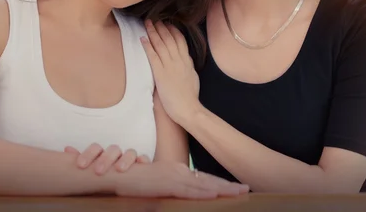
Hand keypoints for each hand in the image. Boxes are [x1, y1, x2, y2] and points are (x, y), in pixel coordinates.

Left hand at [63, 144, 150, 174]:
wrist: (128, 179)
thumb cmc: (106, 174)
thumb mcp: (93, 168)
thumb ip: (84, 160)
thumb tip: (67, 149)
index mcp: (103, 154)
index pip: (96, 148)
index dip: (88, 154)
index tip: (80, 165)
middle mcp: (118, 154)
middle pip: (113, 149)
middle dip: (105, 159)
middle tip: (98, 171)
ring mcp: (131, 158)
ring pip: (130, 152)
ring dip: (125, 159)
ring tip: (119, 169)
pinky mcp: (143, 165)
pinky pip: (145, 159)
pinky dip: (143, 159)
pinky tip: (140, 163)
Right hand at [113, 161, 248, 198]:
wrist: (119, 174)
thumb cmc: (136, 179)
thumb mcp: (157, 182)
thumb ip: (171, 186)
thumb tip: (182, 191)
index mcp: (178, 171)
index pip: (203, 178)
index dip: (220, 183)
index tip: (235, 187)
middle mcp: (179, 172)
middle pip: (208, 179)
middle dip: (228, 185)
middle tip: (246, 188)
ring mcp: (174, 177)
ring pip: (204, 184)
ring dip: (223, 188)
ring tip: (239, 192)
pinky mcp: (167, 184)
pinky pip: (189, 190)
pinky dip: (203, 191)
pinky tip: (215, 193)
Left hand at [140, 20, 200, 125]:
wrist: (188, 108)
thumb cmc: (190, 95)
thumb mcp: (192, 76)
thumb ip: (187, 65)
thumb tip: (185, 58)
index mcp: (186, 60)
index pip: (180, 40)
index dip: (173, 30)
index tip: (167, 23)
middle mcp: (178, 60)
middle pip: (169, 39)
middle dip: (161, 27)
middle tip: (155, 18)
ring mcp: (169, 66)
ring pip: (160, 44)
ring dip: (153, 32)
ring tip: (147, 23)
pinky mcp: (160, 73)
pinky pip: (153, 56)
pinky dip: (148, 46)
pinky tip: (142, 39)